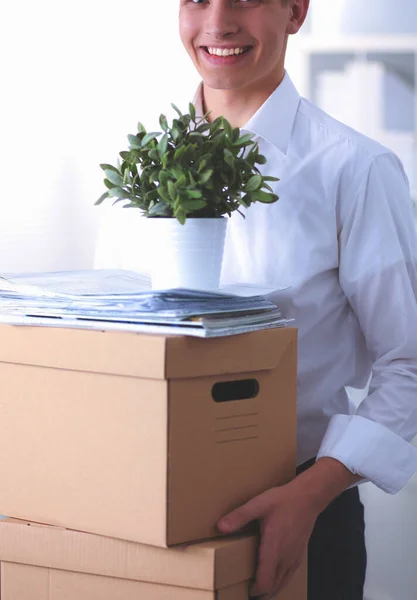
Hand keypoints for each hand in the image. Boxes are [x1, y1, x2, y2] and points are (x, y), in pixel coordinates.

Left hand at [217, 458, 358, 597]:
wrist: (308, 497)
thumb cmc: (283, 501)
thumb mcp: (258, 505)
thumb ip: (239, 516)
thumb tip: (221, 526)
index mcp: (274, 549)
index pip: (266, 583)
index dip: (255, 590)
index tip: (244, 588)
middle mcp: (285, 558)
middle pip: (274, 587)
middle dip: (260, 592)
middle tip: (246, 587)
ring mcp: (294, 557)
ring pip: (282, 583)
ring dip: (270, 587)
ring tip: (257, 583)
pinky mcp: (299, 554)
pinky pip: (289, 575)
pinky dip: (279, 580)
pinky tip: (272, 573)